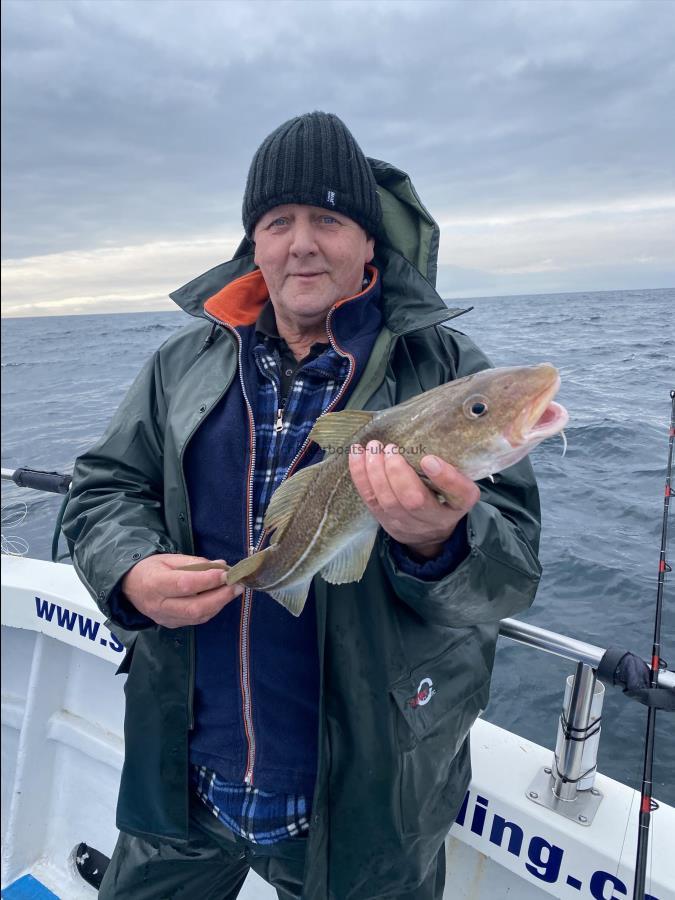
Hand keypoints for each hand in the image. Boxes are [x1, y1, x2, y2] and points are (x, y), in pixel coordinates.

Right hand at [121, 554, 243, 627]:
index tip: (226, 573)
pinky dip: (211, 609)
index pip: (184, 584)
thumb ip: (195, 563)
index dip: (207, 580)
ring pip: (197, 617)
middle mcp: (159, 605)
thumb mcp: (169, 558)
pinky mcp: (171, 625)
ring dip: (219, 604)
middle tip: (237, 586)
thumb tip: (221, 565)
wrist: (130, 586)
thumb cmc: (151, 568)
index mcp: (155, 583)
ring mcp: (165, 618)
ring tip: (233, 591)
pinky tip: (220, 599)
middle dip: (220, 597)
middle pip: (194, 608)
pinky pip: (195, 621)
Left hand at [348, 442, 479, 558]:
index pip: (460, 494)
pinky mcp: (384, 520)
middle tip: (391, 448)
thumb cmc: (443, 498)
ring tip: (374, 448)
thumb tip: (426, 432)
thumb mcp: (457, 487)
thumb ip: (450, 467)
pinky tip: (357, 454)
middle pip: (414, 500)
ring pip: (388, 501)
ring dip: (376, 471)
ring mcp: (406, 523)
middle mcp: (434, 519)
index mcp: (458, 505)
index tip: (428, 459)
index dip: (446, 478)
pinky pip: (369, 499)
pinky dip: (360, 475)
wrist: (429, 535)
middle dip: (398, 472)